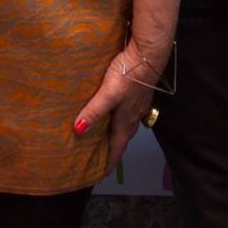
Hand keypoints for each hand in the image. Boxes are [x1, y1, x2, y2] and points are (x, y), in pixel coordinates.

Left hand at [72, 43, 167, 171]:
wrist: (149, 53)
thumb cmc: (130, 73)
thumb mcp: (108, 94)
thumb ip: (94, 111)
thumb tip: (78, 131)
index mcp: (126, 120)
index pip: (117, 148)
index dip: (109, 162)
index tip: (101, 174)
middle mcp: (135, 115)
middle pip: (122, 137)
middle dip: (112, 149)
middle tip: (100, 157)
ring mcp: (138, 102)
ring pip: (126, 123)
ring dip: (116, 132)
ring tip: (104, 135)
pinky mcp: (139, 90)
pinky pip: (128, 110)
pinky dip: (120, 116)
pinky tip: (114, 109)